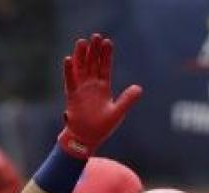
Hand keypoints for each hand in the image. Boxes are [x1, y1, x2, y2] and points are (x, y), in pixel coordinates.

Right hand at [57, 33, 142, 158]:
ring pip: (80, 69)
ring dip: (81, 56)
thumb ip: (127, 100)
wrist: (87, 139)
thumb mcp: (117, 112)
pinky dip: (69, 71)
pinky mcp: (72, 96)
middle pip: (92, 64)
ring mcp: (81, 90)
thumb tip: (139, 88)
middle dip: (94, 50)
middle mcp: (91, 86)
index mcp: (103, 88)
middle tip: (95, 36)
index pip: (105, 67)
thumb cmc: (102, 127)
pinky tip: (69, 59)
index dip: (106, 55)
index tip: (107, 42)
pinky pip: (70, 81)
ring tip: (82, 42)